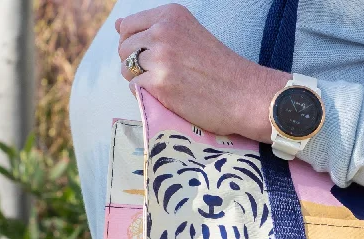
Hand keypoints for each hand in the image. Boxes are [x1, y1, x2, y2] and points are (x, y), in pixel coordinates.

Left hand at [117, 4, 288, 141]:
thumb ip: (155, 30)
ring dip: (141, 82)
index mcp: (171, 16)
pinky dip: (147, 97)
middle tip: (163, 78)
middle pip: (124, 49)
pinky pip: (135, 90)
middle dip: (136, 65)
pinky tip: (169, 98)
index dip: (134, 46)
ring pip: (127, 70)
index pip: (128, 26)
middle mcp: (163, 32)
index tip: (152, 59)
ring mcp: (160, 58)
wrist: (246, 95)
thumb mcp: (190, 35)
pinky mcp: (160, 84)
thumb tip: (117, 26)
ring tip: (167, 88)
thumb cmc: (221, 70)